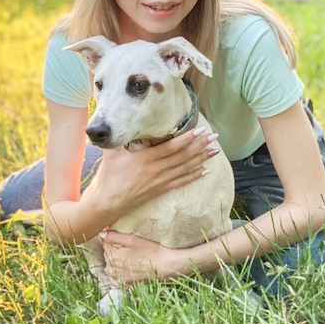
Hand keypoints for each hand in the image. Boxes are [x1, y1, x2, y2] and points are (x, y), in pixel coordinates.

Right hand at [91, 127, 219, 219]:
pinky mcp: (161, 190)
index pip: (172, 147)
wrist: (109, 202)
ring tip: (215, 151)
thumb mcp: (112, 152)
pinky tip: (205, 171)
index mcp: (146, 159)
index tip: (200, 130)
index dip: (187, 138)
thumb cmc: (109, 176)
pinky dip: (194, 176)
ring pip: (185, 168)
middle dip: (200, 146)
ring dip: (202, 159)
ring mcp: (161, 181)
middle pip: (183, 156)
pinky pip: (181, 182)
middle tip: (214, 137)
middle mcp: (157, 170)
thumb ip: (119, 137)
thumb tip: (118, 120)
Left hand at [99, 230, 177, 284]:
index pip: (105, 243)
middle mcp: (112, 269)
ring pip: (110, 264)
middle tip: (129, 247)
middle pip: (108, 253)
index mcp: (112, 256)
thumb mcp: (132, 239)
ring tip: (130, 256)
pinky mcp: (123, 285)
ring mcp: (117, 278)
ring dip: (116, 259)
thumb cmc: (150, 250)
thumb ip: (113, 236)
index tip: (122, 236)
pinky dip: (118, 271)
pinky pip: (115, 276)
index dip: (113, 237)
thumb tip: (100, 234)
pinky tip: (127, 266)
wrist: (164, 266)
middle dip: (115, 248)